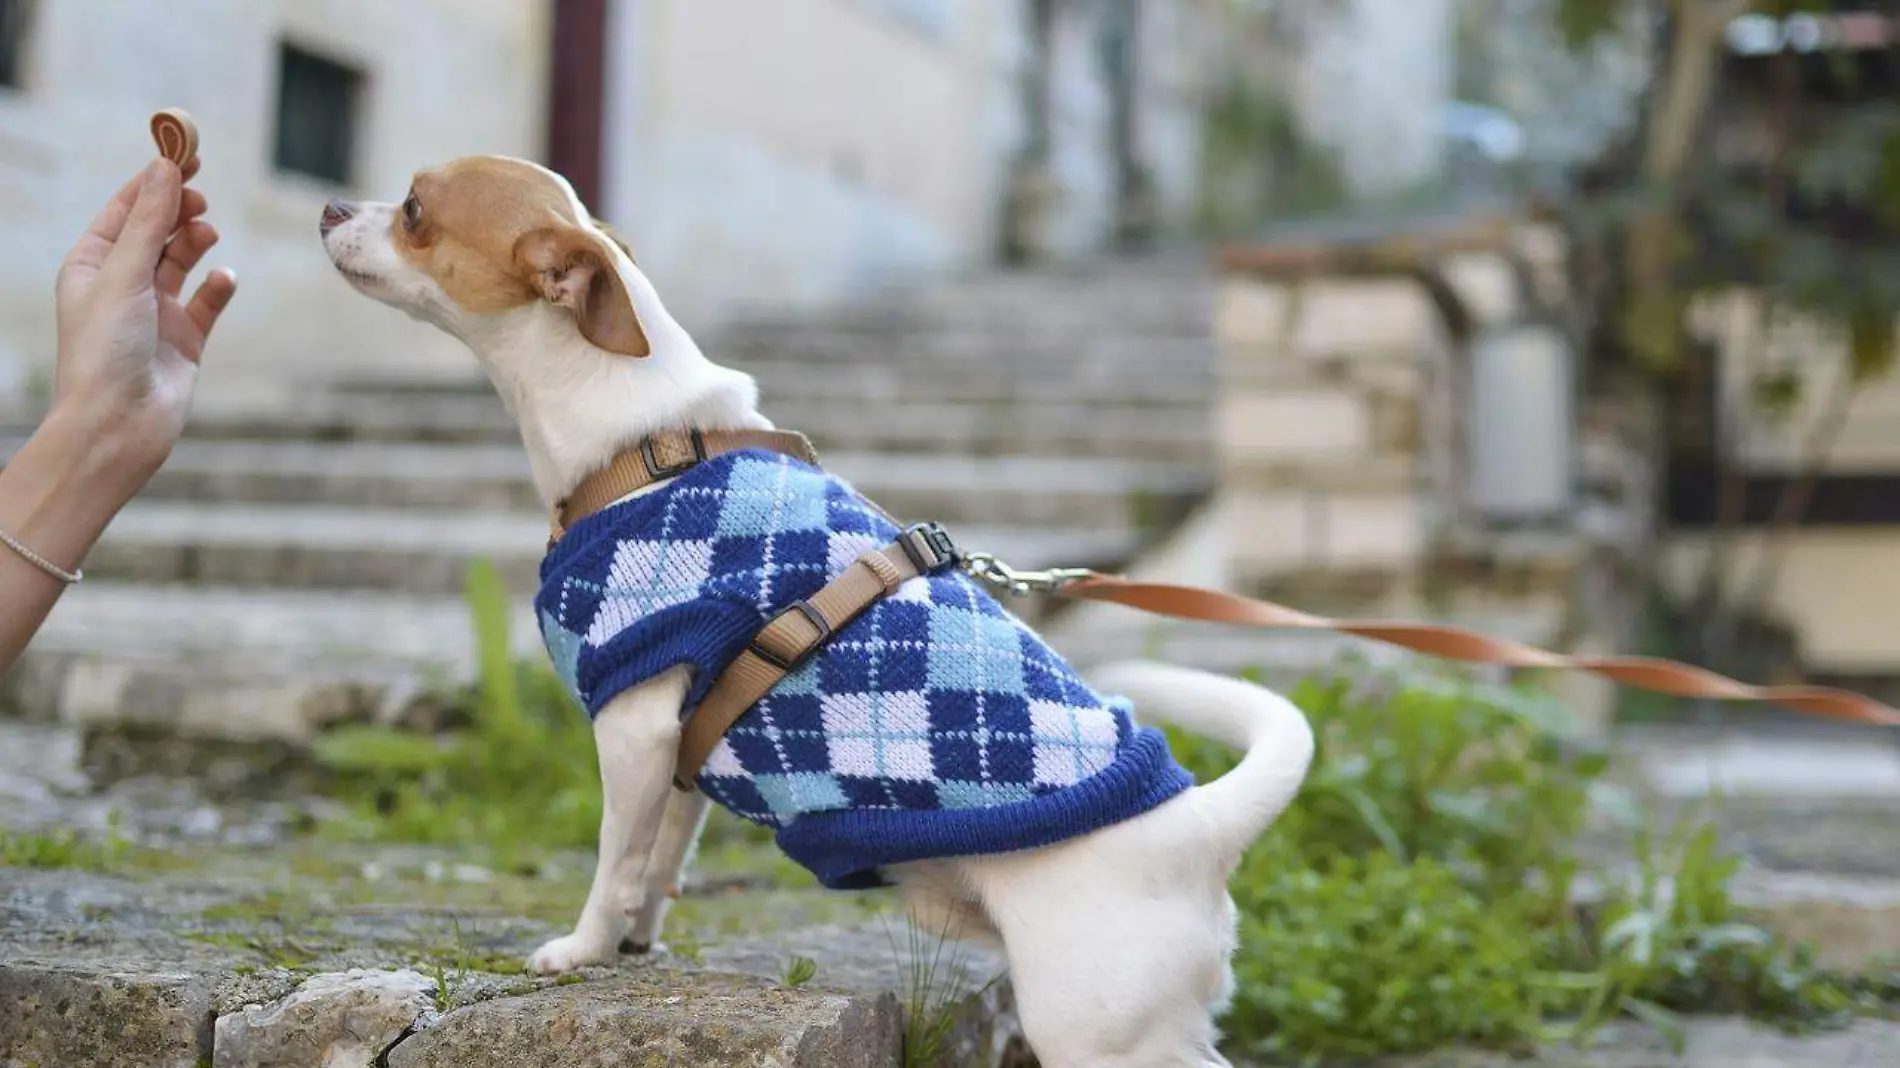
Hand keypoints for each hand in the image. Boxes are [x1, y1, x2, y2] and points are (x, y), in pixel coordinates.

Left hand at [51, 156, 236, 486]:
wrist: (118, 424)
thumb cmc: (104, 350)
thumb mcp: (124, 274)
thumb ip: (150, 221)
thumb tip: (165, 168)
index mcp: (92, 266)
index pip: (124, 211)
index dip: (153, 182)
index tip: (185, 155)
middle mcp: (123, 286)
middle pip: (156, 231)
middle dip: (178, 210)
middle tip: (200, 196)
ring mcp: (155, 312)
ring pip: (183, 262)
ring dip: (196, 244)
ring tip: (208, 235)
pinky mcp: (186, 340)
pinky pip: (208, 303)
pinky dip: (218, 288)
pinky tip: (225, 280)